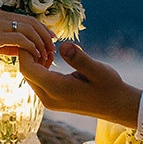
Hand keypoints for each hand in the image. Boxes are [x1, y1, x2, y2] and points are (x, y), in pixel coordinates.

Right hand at [0, 9, 54, 67]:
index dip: (41, 28)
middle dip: (45, 34)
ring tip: (46, 54)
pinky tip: (35, 57)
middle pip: (30, 21)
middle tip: (53, 47)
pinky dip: (30, 47)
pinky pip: (19, 39)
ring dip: (40, 42)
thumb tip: (22, 50)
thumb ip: (5, 45)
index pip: (25, 18)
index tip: (50, 39)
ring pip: (27, 29)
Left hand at [18, 41, 140, 125]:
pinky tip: (54, 58)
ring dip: (36, 60)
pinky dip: (41, 67)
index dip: (26, 50)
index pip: (27, 69)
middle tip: (47, 41)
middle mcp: (48, 98)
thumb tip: (63, 46)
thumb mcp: (99, 70)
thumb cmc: (110, 87)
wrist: (117, 106)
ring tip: (52, 48)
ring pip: (30, 76)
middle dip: (30, 53)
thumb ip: (79, 58)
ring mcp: (49, 101)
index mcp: (56, 90)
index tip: (37, 37)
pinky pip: (38, 81)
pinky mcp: (52, 99)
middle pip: (26, 72)